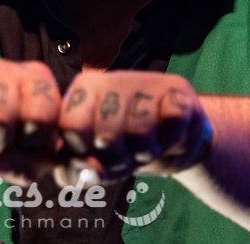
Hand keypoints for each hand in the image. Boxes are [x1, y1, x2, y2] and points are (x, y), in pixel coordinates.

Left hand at [55, 70, 210, 185]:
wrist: (169, 140)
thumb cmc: (122, 147)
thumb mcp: (91, 162)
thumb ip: (74, 171)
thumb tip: (85, 170)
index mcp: (82, 91)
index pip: (72, 126)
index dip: (86, 153)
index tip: (95, 152)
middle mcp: (110, 79)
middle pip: (107, 136)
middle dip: (118, 159)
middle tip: (125, 153)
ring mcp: (145, 81)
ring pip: (141, 131)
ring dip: (146, 151)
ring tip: (145, 145)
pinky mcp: (177, 89)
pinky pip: (173, 121)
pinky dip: (171, 138)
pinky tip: (166, 133)